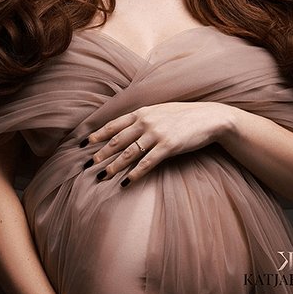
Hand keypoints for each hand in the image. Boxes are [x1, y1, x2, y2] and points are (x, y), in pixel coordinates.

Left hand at [81, 102, 232, 184]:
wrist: (209, 118)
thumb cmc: (184, 116)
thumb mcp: (160, 111)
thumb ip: (143, 118)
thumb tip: (125, 129)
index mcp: (142, 112)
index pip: (113, 125)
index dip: (96, 135)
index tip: (83, 145)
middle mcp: (146, 121)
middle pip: (117, 141)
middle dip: (100, 154)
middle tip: (87, 166)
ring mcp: (157, 133)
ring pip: (129, 153)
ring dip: (113, 166)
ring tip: (102, 177)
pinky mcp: (168, 146)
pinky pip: (147, 162)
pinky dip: (135, 173)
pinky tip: (126, 182)